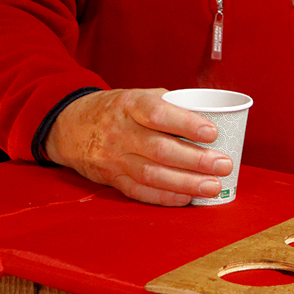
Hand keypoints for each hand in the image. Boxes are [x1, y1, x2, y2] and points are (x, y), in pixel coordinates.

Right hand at [43, 87, 232, 205]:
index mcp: (130, 105)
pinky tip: (187, 198)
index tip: (212, 132)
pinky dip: (165, 197)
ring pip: (152, 174)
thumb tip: (209, 117)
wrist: (70, 126)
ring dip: (186, 182)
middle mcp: (120, 132)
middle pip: (160, 149)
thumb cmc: (115, 110)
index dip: (186, 124)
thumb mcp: (137, 96)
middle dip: (195, 160)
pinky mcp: (112, 179)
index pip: (158, 114)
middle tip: (223, 165)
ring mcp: (114, 158)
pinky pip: (140, 191)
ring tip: (213, 186)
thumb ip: (168, 106)